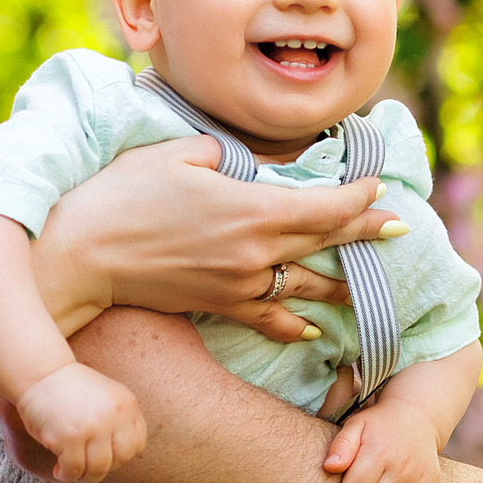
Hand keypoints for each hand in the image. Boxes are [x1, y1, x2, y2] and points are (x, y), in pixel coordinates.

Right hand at [15, 361, 146, 482]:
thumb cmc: (72, 389)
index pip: (137, 445)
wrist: (42, 373)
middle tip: (89, 467)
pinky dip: (67, 475)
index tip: (106, 456)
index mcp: (126, 405)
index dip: (121, 455)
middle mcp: (114, 416)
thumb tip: (122, 457)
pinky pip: (74, 469)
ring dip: (85, 477)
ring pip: (98, 469)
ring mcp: (92, 427)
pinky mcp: (69, 437)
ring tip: (73, 473)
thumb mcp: (108, 396)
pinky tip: (60, 470)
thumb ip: (119, 420)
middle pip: (121, 459)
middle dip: (105, 469)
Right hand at [36, 137, 397, 343]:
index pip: (323, 206)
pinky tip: (313, 328)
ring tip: (367, 282)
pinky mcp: (219, 305)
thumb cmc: (124, 193)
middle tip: (400, 229)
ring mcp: (239, 285)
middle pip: (325, 243)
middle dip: (365, 234)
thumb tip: (259, 159)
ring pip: (305, 285)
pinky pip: (270, 318)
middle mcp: (255, 252)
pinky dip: (295, 324)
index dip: (357, 198)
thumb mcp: (180, 153)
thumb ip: (230, 154)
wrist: (83, 255)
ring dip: (341, 283)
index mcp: (252, 208)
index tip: (380, 189)